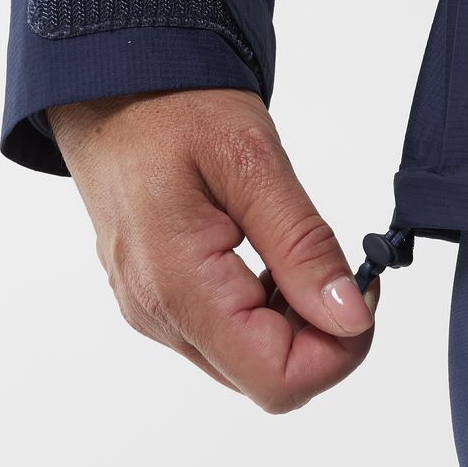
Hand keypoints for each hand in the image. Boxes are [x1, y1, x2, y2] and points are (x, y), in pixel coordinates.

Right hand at [48, 88, 376, 410]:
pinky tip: (270, 260)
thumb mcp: (253, 162)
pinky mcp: (157, 303)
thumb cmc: (170, 106)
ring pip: (249, 363)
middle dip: (322, 336)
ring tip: (298, 253)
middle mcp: (157, 314)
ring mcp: (153, 314)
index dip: (338, 350)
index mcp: (177, 284)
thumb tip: (350, 317)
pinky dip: (266, 312)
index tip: (362, 290)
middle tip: (342, 268)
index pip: (277, 380)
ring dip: (295, 323)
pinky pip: (227, 337)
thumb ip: (303, 247)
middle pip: (266, 379)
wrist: (105, 86)